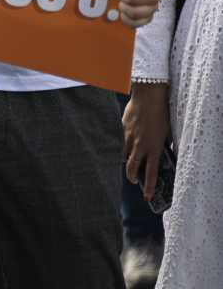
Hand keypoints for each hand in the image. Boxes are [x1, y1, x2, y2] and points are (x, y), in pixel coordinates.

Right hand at [123, 82, 170, 201]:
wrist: (148, 94)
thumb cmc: (163, 112)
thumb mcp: (168, 131)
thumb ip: (164, 143)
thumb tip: (163, 150)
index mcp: (154, 147)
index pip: (152, 173)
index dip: (150, 187)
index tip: (148, 198)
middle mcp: (140, 144)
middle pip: (132, 166)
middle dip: (132, 176)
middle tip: (134, 181)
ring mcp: (130, 135)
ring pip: (126, 153)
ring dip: (128, 159)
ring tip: (131, 160)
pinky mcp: (125, 126)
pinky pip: (126, 137)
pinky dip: (129, 140)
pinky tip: (135, 132)